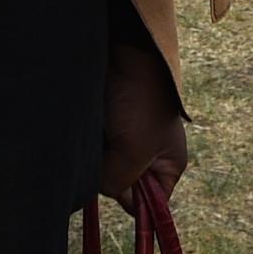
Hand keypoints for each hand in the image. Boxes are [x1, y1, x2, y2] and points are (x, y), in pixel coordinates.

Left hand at [100, 41, 187, 210]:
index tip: (118, 180)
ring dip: (93, 157)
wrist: (123, 49)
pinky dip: (85, 143)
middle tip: (105, 151)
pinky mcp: (103, 126)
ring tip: (95, 135)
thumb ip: (119, 182)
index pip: (150, 204)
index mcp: (167, 165)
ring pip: (101, 167)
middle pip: (121, 185)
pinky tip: (87, 128)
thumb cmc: (139, 100)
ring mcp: (123, 140)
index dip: (131, 198)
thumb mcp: (134, 150)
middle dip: (107, 174)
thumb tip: (100, 188)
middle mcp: (146, 156)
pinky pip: (90, 148)